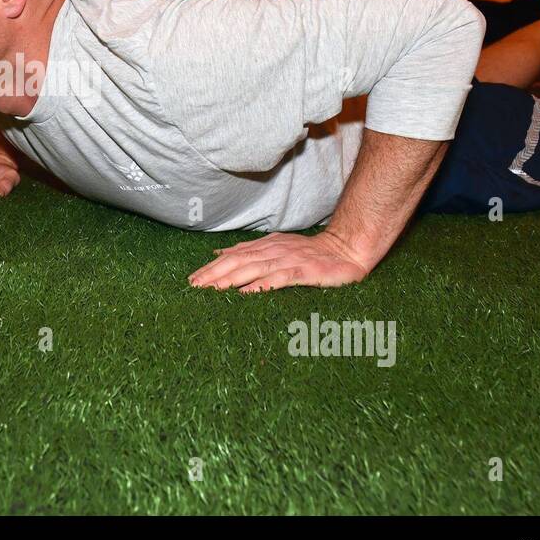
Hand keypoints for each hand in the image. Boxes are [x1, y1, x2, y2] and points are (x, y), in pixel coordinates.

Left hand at [187, 230, 370, 293]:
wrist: (347, 250)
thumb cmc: (311, 253)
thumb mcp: (278, 247)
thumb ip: (251, 251)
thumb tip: (221, 253)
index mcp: (266, 246)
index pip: (233, 256)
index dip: (212, 268)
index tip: (192, 280)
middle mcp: (274, 250)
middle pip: (238, 262)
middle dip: (214, 275)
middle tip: (194, 288)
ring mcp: (289, 260)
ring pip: (254, 269)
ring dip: (231, 279)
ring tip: (212, 290)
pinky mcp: (305, 271)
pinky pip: (280, 279)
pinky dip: (262, 285)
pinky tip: (247, 293)